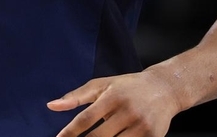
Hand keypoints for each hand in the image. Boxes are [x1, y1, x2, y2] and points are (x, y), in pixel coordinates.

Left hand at [48, 69, 181, 136]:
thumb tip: (51, 106)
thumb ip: (76, 96)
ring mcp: (141, 126)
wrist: (164, 88)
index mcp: (112, 96)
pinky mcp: (153, 136)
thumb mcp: (102, 85)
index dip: (70, 133)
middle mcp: (127, 111)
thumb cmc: (128, 87)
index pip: (85, 119)